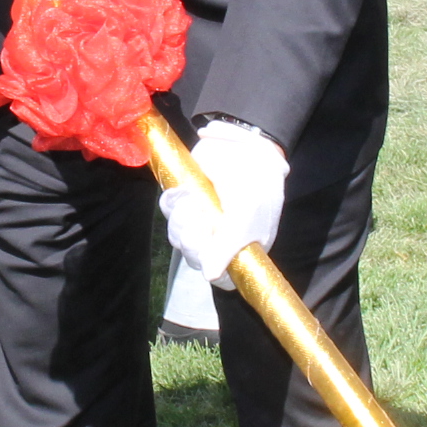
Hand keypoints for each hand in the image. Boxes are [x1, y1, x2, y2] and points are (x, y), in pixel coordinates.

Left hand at [160, 118, 287, 290]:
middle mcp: (215, 238)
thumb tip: (209, 276)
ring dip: (181, 219)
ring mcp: (198, 218)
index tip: (206, 250)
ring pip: (176, 232)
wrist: (253, 150)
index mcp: (237, 250)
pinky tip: (185, 191)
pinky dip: (172, 201)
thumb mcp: (247, 220)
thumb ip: (227, 248)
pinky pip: (168, 207)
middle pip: (190, 253)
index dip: (207, 264)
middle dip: (192, 239)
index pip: (216, 273)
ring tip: (197, 202)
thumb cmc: (259, 189)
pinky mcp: (185, 198)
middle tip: (205, 219)